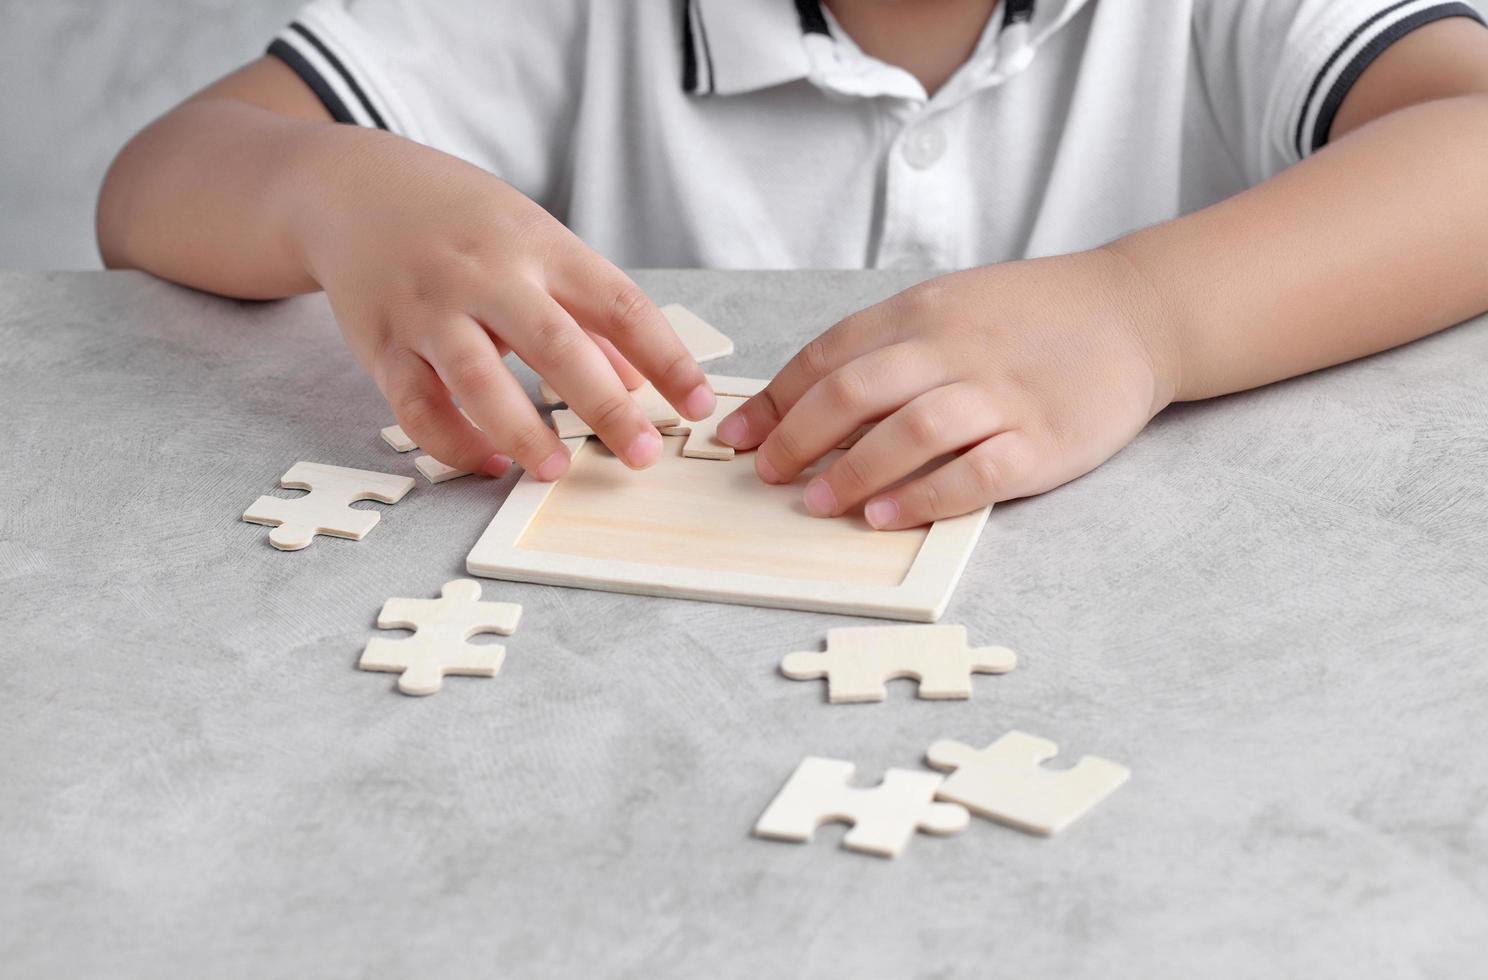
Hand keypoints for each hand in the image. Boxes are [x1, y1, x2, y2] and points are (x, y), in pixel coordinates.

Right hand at [295, 132, 714, 478]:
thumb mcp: (534, 244)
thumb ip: (586, 312)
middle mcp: (486, 274)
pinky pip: (416, 406)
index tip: (700, 403)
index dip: (665, 356)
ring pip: (477, 378)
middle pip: (556, 344)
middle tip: (642, 455)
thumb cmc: (465, 223)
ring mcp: (429, 308)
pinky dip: (453, 442)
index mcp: (540, 247)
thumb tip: (639, 384)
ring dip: (522, 430)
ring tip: (556, 469)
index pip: (618, 303)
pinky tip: (488, 462)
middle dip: (605, 406)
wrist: (356, 189)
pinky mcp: (381, 343)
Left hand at [715, 249, 1178, 527]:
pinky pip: (974, 473)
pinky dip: (923, 496)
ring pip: (911, 431)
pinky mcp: (1043, 441)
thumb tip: (806, 402)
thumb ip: (886, 347)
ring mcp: (1001, 395)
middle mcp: (955, 349)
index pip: (829, 354)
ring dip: (852, 469)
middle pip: (856, 391)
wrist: (1134, 313)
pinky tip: (884, 516)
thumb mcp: (950, 307)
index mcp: (923, 312)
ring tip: (816, 503)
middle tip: (768, 474)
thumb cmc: (1028, 319)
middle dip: (798, 436)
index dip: (776, 399)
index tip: (738, 438)